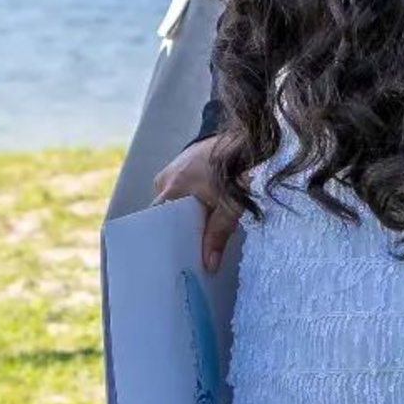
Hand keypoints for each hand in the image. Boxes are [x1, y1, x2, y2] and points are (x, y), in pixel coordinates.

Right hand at [153, 134, 242, 273]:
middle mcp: (166, 178)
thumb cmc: (236, 169)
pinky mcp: (184, 167)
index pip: (157, 220)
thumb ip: (217, 235)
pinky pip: (181, 192)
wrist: (246, 138)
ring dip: (187, 217)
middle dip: (179, 230)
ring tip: (198, 236)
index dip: (166, 239)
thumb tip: (209, 264)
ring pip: (175, 203)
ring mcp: (173, 170)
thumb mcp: (230, 207)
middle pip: (166, 213)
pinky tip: (203, 215)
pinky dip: (191, 203)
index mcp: (170, 187)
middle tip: (190, 252)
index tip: (173, 256)